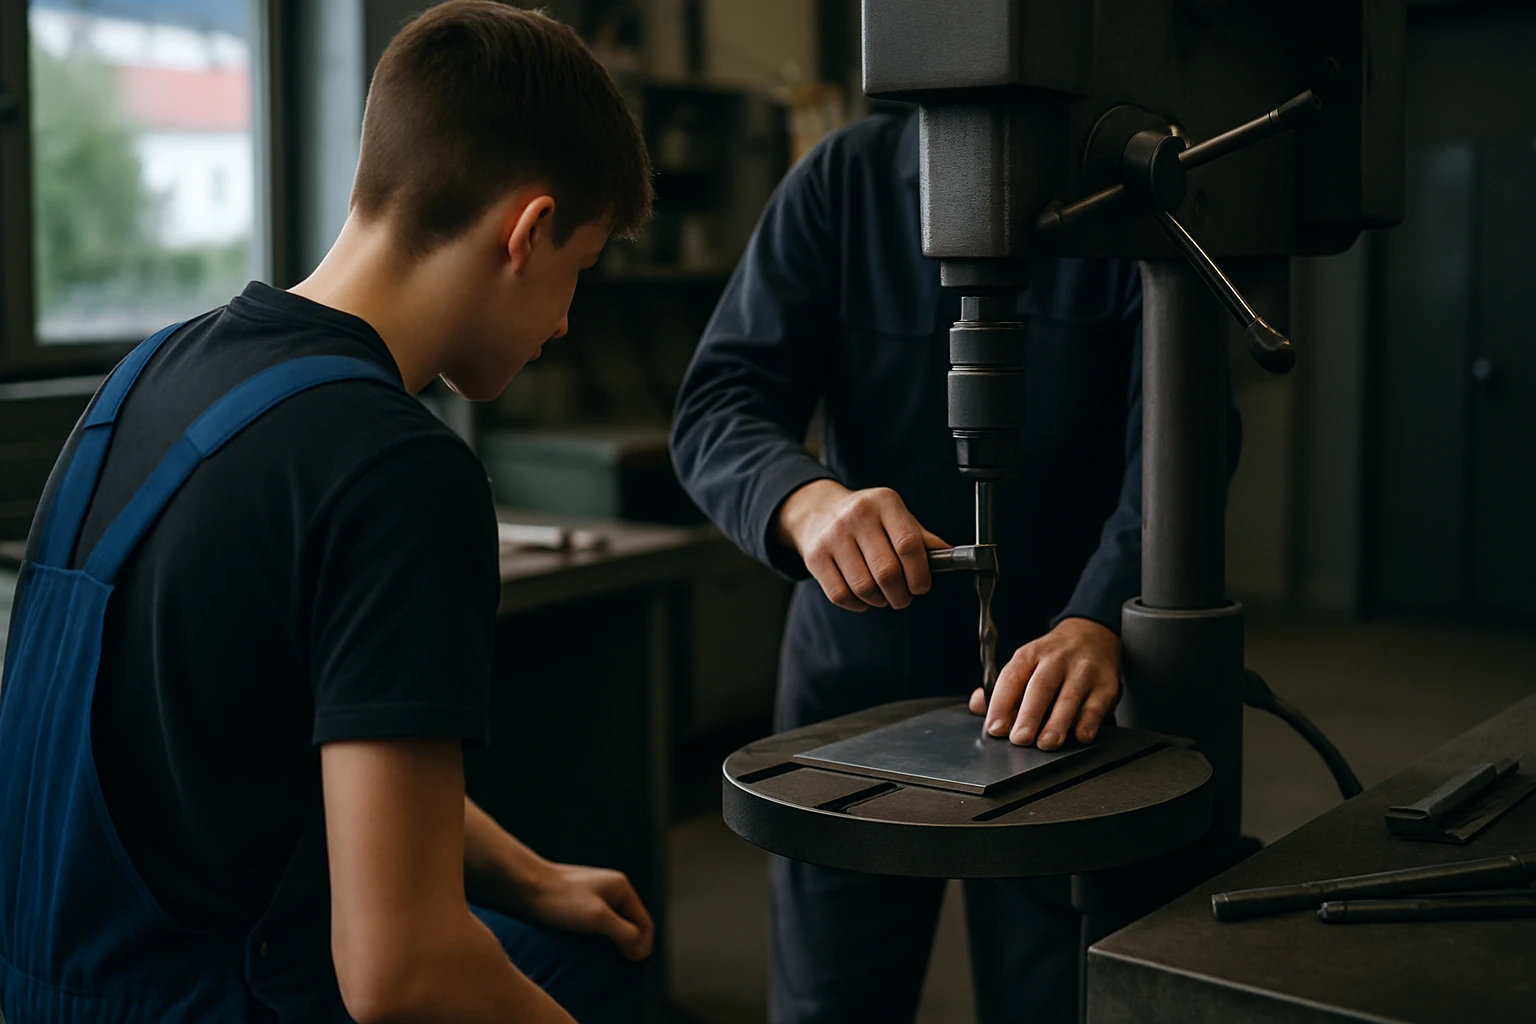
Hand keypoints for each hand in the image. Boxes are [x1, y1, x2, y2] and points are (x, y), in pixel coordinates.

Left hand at [521, 861, 654, 961]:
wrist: (524, 884)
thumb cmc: (561, 900)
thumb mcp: (598, 918)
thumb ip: (624, 933)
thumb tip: (641, 950)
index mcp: (621, 887)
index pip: (644, 922)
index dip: (643, 945)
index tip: (633, 965)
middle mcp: (611, 888)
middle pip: (631, 922)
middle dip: (629, 943)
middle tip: (621, 966)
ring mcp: (594, 893)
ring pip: (613, 923)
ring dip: (613, 941)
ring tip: (605, 960)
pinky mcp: (577, 901)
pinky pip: (597, 922)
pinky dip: (599, 936)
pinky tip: (588, 947)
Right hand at [776, 479, 946, 610]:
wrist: (816, 510)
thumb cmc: (865, 518)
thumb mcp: (895, 516)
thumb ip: (922, 538)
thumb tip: (951, 557)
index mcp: (884, 502)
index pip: (908, 544)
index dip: (919, 573)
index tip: (921, 586)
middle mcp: (857, 515)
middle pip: (886, 571)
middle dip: (901, 594)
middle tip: (903, 597)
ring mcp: (832, 536)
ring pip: (864, 587)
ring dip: (879, 601)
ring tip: (883, 596)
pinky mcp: (814, 557)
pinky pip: (840, 594)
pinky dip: (857, 604)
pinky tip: (863, 597)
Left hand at [970, 617, 1120, 749]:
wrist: (1093, 636)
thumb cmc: (1053, 658)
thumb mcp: (1025, 663)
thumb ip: (1001, 688)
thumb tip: (977, 706)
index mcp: (1031, 655)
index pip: (1012, 676)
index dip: (1001, 703)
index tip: (995, 727)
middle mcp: (1057, 660)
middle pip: (1040, 686)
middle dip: (1029, 715)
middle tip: (1020, 738)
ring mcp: (1083, 672)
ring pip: (1069, 697)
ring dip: (1057, 723)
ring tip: (1046, 743)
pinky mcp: (1106, 686)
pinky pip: (1096, 706)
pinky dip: (1087, 723)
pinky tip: (1078, 736)